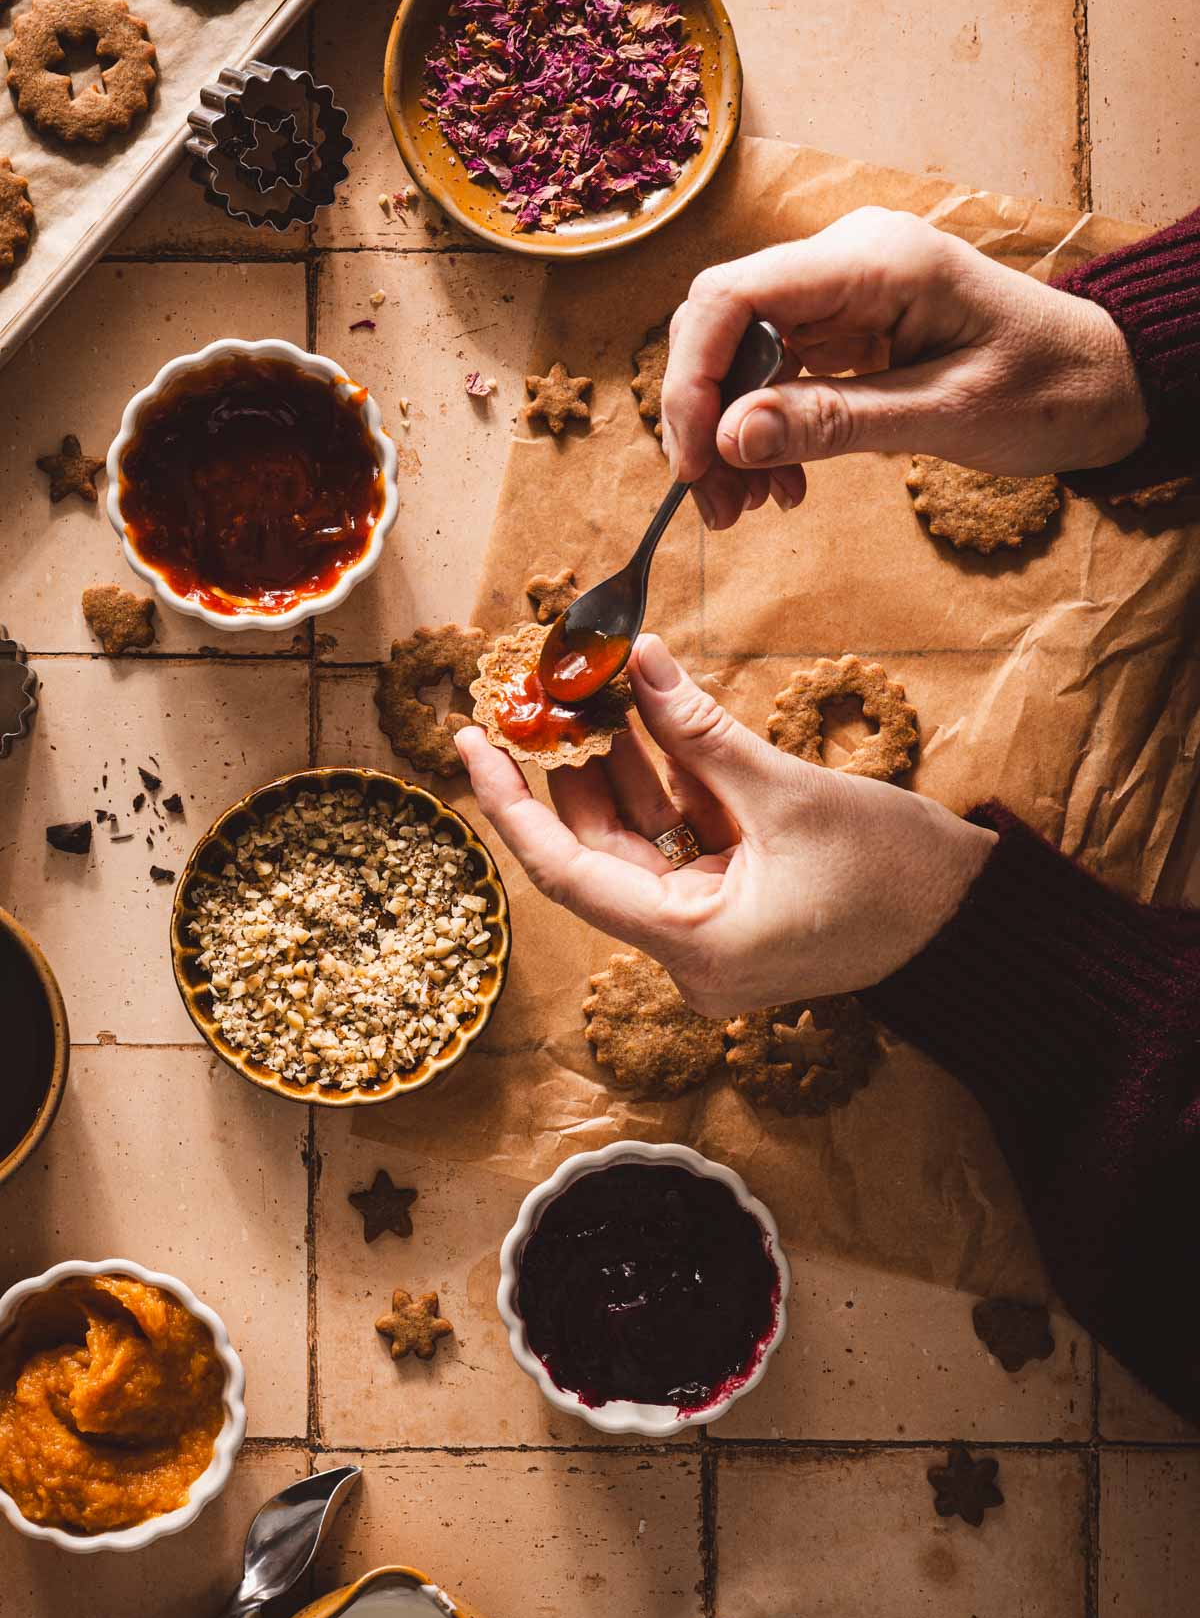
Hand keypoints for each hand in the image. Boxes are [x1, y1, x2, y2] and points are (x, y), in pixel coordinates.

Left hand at [455, 634, 995, 1016]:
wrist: (975, 921)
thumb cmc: (898, 873)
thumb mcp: (787, 791)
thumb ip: (699, 730)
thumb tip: (632, 662)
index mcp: (693, 946)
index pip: (565, 873)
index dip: (510, 804)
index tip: (469, 743)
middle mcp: (690, 955)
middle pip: (599, 854)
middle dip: (570, 771)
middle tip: (543, 695)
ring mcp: (712, 937)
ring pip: (640, 844)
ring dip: (621, 770)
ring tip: (594, 692)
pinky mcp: (736, 913)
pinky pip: (682, 845)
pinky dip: (668, 788)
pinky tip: (649, 723)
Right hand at [662, 207, 1148, 530]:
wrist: (1101, 380)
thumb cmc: (1047, 387)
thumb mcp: (944, 414)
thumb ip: (834, 422)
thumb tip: (729, 439)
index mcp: (875, 260)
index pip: (734, 295)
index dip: (694, 379)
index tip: (695, 462)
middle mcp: (844, 260)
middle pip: (721, 323)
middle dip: (703, 416)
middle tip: (716, 503)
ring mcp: (840, 292)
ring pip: (738, 354)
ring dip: (727, 434)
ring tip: (747, 509)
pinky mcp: (843, 326)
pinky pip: (773, 373)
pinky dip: (762, 431)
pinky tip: (780, 483)